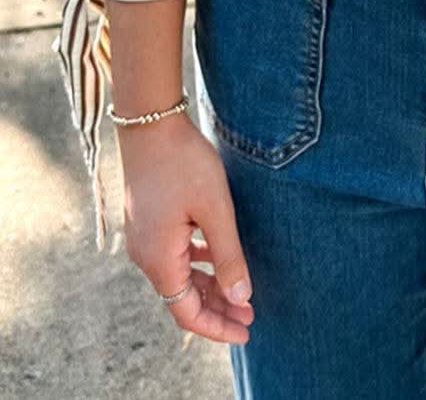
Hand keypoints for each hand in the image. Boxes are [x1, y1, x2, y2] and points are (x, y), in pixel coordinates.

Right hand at [116, 111, 254, 344]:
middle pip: (182, 298)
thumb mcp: (215, 209)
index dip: (217, 327)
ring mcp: (144, 238)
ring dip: (208, 287)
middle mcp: (146, 256)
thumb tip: (241, 298)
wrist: (150, 123)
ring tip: (240, 291)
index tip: (247, 331)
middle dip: (217, 309)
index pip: (187, 312)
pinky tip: (216, 257)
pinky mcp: (148, 221)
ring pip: (179, 277)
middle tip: (251, 314)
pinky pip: (173, 256)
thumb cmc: (184, 163)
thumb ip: (228, 255)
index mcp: (160, 260)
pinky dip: (197, 264)